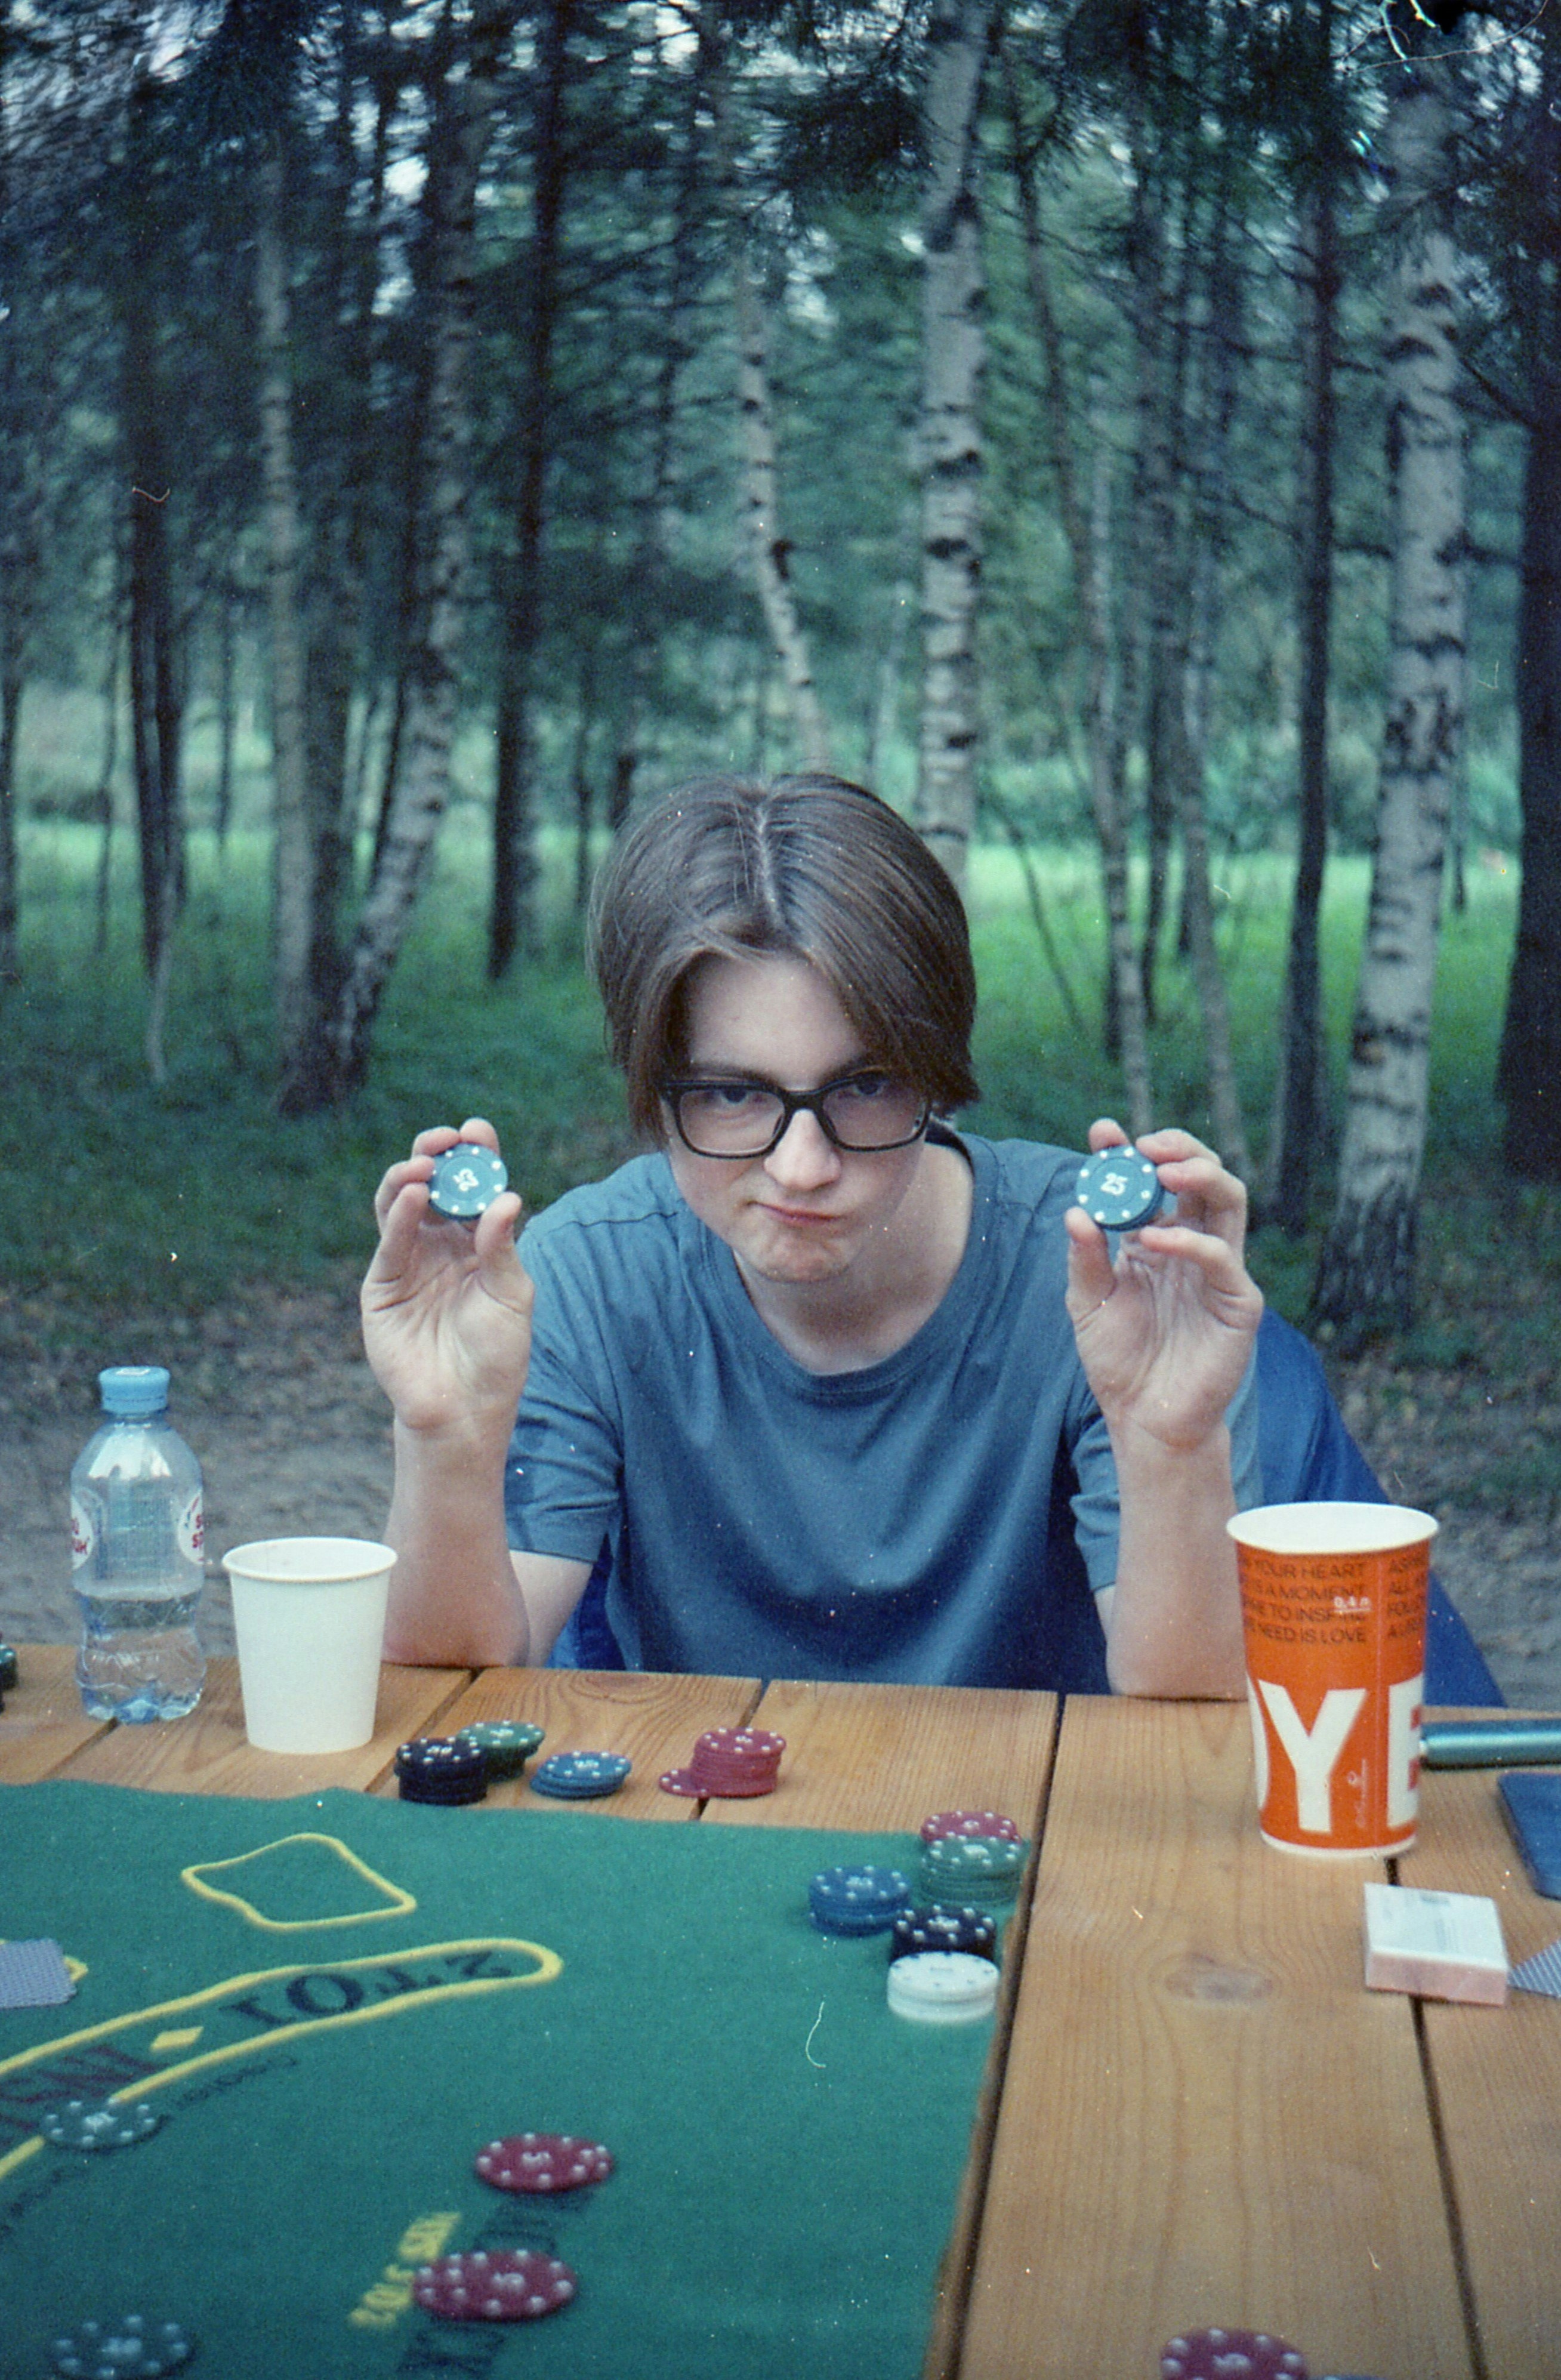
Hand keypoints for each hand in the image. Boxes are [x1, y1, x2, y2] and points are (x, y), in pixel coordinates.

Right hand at [361, 1118, 533, 1438]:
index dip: (475, 1157)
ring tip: (424, 1163)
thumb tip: (507, 1198)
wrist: (464, 1407)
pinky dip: (399, 1216)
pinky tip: (412, 1194)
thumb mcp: (511, 1296)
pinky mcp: (382, 1285)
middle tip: (446, 1138)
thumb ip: (502, 1248)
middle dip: (437, 1156)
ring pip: (400, 1206)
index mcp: (476, 1242)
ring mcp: (408, 1263)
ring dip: (409, 1178)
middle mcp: (440, 1245)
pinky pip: (390, 1243)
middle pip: (433, 1187)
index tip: (478, 1131)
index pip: (474, 1188)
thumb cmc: (496, 1354)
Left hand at [1064, 1119, 1262, 1450]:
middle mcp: (1194, 1246)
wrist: (1144, 1418)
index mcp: (1159, 1239)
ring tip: (1161, 1170)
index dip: (1130, 1151)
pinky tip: (1154, 1239)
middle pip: (1203, 1177)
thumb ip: (1084, 1258)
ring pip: (1230, 1201)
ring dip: (1199, 1175)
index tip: (1102, 1132)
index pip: (1153, 1182)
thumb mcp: (1087, 1303)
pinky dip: (1189, 1241)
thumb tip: (1076, 1211)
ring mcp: (1220, 1271)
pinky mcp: (1238, 1302)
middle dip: (1177, 1149)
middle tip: (1144, 1145)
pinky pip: (1223, 1259)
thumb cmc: (1119, 1360)